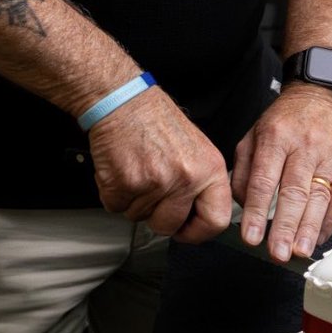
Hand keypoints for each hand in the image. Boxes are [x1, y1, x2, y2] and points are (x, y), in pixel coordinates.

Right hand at [88, 87, 231, 240]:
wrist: (123, 101)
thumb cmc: (156, 121)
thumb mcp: (197, 148)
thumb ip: (202, 183)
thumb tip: (202, 216)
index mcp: (209, 169)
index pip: (216, 221)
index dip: (198, 231)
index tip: (186, 228)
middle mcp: (186, 178)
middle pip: (170, 226)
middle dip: (157, 215)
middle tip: (153, 189)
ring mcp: (155, 183)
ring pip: (140, 217)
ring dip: (135, 201)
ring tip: (139, 169)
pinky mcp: (125, 185)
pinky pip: (117, 208)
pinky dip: (115, 194)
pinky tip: (123, 169)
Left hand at [231, 83, 331, 261]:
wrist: (322, 93)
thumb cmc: (286, 117)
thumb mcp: (253, 133)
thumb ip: (243, 170)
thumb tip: (243, 206)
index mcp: (275, 137)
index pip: (264, 179)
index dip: (257, 210)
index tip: (251, 236)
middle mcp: (303, 146)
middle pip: (294, 191)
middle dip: (285, 226)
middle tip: (277, 252)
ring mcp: (328, 156)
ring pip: (319, 197)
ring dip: (309, 228)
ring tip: (300, 251)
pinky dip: (330, 220)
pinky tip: (319, 237)